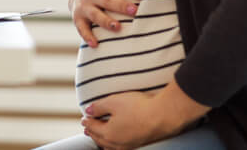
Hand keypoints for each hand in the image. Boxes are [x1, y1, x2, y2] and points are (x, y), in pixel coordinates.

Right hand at [69, 0, 143, 46]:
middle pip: (107, 0)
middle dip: (120, 6)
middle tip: (134, 10)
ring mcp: (85, 7)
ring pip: (95, 15)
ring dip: (106, 21)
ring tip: (118, 27)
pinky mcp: (78, 19)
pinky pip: (82, 29)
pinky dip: (88, 36)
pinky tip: (96, 44)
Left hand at [80, 80, 209, 148]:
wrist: (163, 115)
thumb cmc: (138, 107)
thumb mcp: (113, 102)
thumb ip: (98, 107)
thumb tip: (88, 111)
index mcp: (108, 134)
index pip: (93, 127)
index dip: (87, 121)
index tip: (84, 117)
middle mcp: (117, 144)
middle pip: (100, 139)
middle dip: (92, 132)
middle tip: (87, 128)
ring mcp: (129, 146)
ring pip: (110, 146)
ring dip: (102, 140)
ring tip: (99, 136)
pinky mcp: (139, 144)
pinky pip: (120, 147)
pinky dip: (113, 144)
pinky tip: (116, 140)